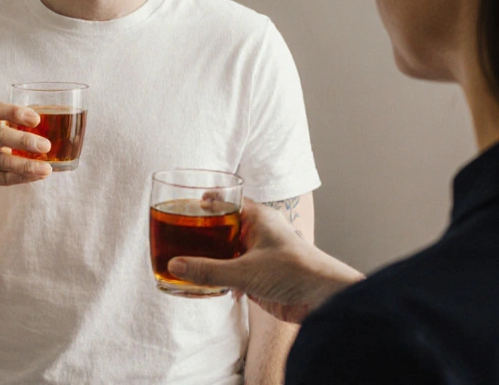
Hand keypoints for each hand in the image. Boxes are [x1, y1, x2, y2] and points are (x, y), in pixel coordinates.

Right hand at [0, 102, 52, 195]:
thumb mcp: (1, 127)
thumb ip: (22, 123)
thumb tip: (63, 124)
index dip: (15, 112)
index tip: (37, 120)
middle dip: (24, 141)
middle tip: (46, 146)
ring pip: (2, 161)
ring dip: (27, 165)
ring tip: (47, 168)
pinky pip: (3, 178)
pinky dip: (22, 177)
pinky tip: (37, 175)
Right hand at [168, 198, 363, 323]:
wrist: (324, 299)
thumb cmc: (295, 272)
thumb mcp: (245, 271)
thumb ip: (208, 270)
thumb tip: (174, 266)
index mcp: (257, 218)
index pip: (226, 200)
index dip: (205, 201)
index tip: (184, 204)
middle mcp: (257, 233)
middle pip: (223, 227)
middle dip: (202, 233)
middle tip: (178, 236)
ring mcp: (258, 255)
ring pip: (227, 251)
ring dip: (210, 258)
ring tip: (185, 261)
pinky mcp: (260, 277)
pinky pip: (233, 273)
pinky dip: (219, 277)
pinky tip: (205, 286)